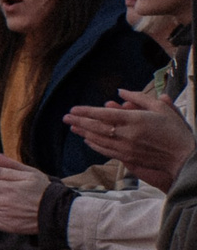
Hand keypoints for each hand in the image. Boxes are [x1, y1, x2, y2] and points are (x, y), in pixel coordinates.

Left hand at [66, 89, 194, 187]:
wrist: (183, 156)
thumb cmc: (175, 130)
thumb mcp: (161, 108)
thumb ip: (139, 98)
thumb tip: (121, 91)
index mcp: (135, 120)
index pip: (104, 114)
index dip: (86, 112)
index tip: (73, 109)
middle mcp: (127, 134)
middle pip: (96, 127)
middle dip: (79, 121)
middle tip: (65, 118)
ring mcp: (126, 147)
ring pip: (98, 139)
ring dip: (83, 132)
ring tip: (72, 127)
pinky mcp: (127, 157)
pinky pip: (105, 150)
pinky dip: (94, 144)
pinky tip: (87, 139)